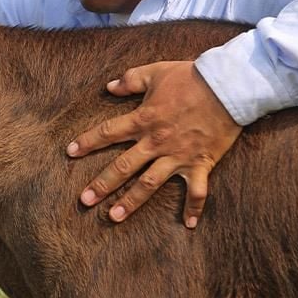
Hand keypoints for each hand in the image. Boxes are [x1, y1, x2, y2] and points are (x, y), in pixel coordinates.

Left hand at [68, 61, 241, 228]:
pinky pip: (197, 191)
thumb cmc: (192, 77)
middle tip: (85, 200)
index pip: (109, 132)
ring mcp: (178, 156)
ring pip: (150, 184)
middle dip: (102, 184)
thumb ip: (130, 79)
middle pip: (124, 166)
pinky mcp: (200, 164)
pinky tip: (188, 225)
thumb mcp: (156, 72)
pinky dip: (193, 209)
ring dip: (131, 202)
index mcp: (144, 120)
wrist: (228, 87)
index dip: (87, 142)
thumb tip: (108, 87)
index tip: (69, 152)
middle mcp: (157, 142)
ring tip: (114, 217)